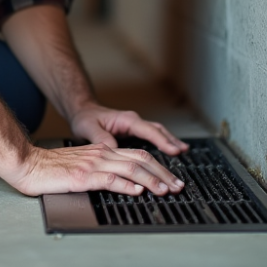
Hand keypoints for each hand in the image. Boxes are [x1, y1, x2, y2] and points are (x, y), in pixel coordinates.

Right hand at [6, 142, 185, 196]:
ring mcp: (92, 164)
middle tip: (178, 186)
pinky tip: (138, 190)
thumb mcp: (79, 165)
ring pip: (130, 168)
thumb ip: (99, 169)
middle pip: (140, 159)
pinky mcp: (83, 176)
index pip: (137, 155)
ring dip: (151, 180)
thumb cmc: (49, 168)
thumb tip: (121, 182)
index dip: (157, 166)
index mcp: (100, 151)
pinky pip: (110, 179)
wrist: (26, 163)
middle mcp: (100, 154)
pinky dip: (127, 185)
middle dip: (163, 173)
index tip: (171, 179)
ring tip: (165, 190)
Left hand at [69, 105, 189, 155]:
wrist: (82, 112)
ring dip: (170, 142)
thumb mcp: (88, 128)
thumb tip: (114, 151)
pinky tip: (170, 151)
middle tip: (184, 153)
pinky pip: (153, 137)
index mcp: (127, 120)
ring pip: (158, 133)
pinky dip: (163, 143)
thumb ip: (101, 139)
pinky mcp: (134, 133)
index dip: (162, 141)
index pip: (149, 130)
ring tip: (184, 152)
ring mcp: (135, 127)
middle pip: (158, 131)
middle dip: (172, 142)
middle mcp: (134, 122)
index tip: (174, 151)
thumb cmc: (85, 118)